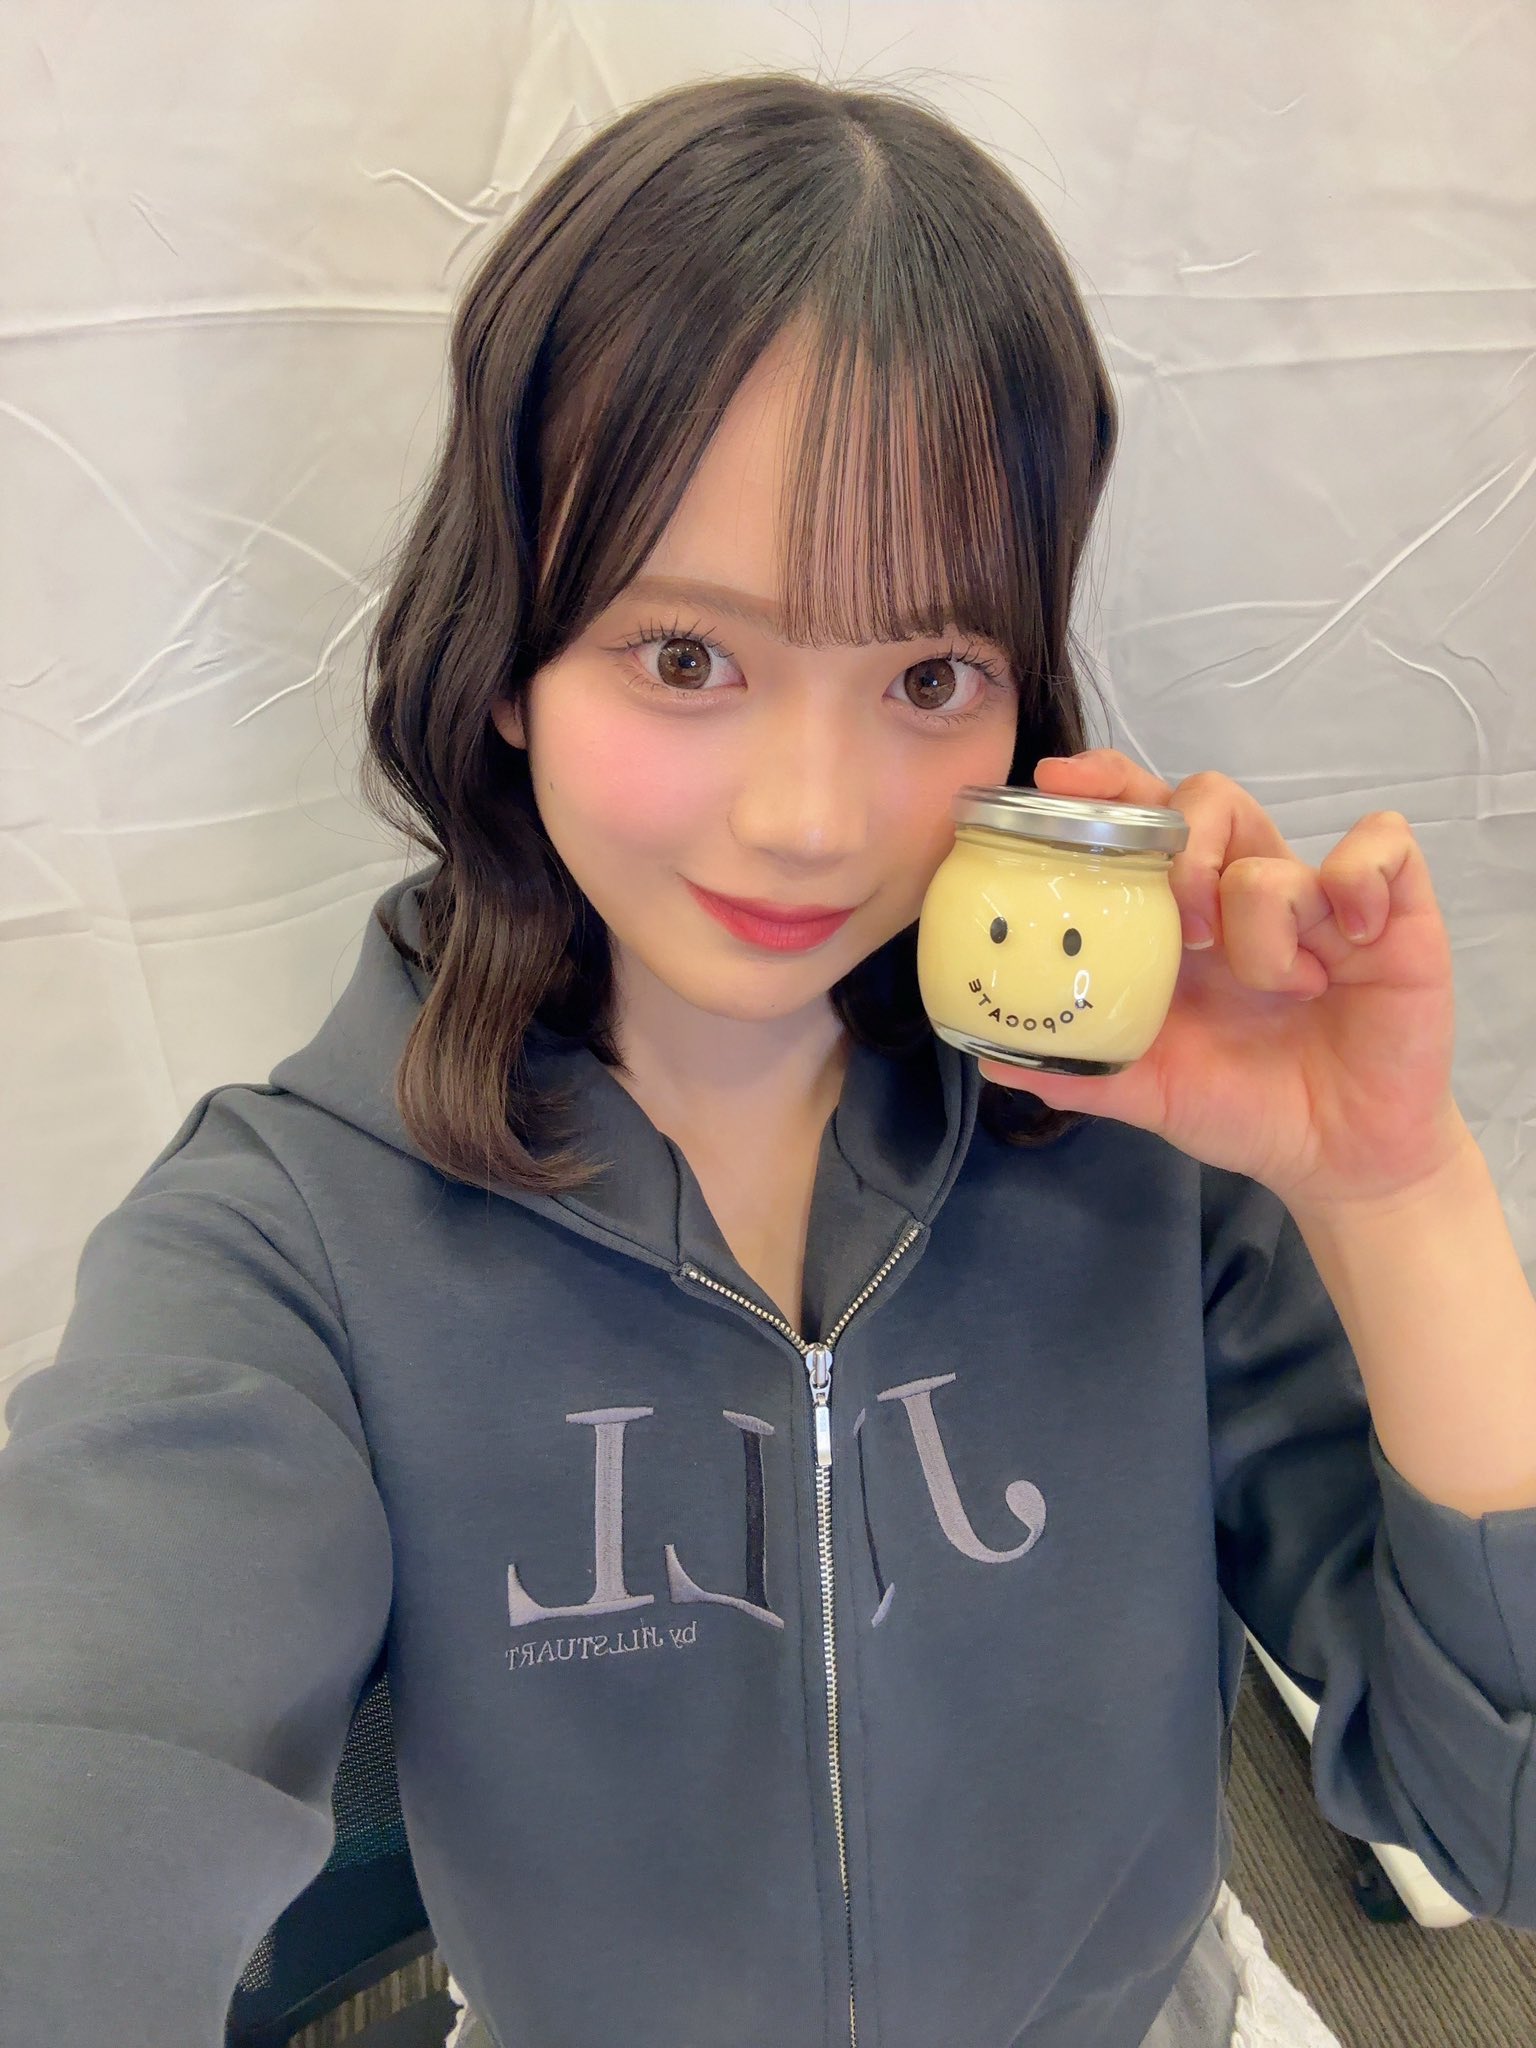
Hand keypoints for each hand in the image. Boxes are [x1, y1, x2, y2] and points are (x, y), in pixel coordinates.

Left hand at [976, 750, 1470, 1211]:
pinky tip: (1350, 943)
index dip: (1103, 784)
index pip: (1142, 815)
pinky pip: (1382, 847)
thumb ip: (1081, 1071)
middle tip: (1185, 929)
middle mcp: (1245, 892)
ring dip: (1262, 918)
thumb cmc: (1245, 1106)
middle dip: (1184, 850)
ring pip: (1273, 849)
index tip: (1056, 782)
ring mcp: (1318, 898)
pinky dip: (1359, 881)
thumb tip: (994, 1059)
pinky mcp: (1394, 911)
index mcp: (1180, 918)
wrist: (1338, 1159)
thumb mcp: (1150, 1091)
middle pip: (1207, 799)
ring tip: (1279, 984)